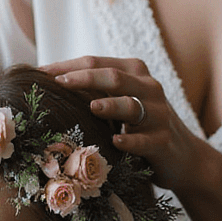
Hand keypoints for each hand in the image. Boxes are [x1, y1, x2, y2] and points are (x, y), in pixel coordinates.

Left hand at [43, 55, 202, 200]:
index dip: (67, 66)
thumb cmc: (138, 128)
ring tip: (91, 107)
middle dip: (83, 78)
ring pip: (132, 105)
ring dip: (111, 105)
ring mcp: (159, 114)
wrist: (182, 158)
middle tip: (58, 83)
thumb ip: (94, 91)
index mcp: (134, 73)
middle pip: (114, 77)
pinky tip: (115, 142)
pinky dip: (130, 140)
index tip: (39, 72)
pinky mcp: (164, 141)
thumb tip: (46, 84)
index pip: (96, 62)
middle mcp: (149, 88)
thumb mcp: (119, 104)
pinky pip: (145, 140)